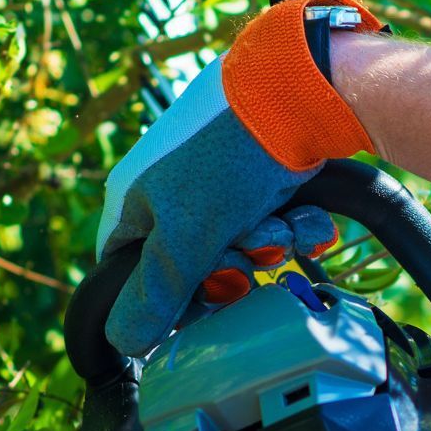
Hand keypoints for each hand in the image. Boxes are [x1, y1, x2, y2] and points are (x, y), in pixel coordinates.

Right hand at [94, 0, 384, 357]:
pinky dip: (293, 222)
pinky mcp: (259, 171)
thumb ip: (156, 293)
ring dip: (271, 243)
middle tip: (252, 255)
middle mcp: (170, 190)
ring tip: (287, 224)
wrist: (303, 89)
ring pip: (240, 244)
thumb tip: (122, 342)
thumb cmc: (229, 157)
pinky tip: (308, 216)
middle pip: (193, 265)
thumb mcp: (185, 236)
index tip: (198, 311)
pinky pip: (272, 218)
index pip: (128, 272)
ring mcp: (217, 179)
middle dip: (232, 265)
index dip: (162, 302)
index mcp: (134, 200)